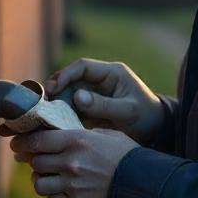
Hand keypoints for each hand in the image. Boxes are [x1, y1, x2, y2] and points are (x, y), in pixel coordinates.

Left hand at [11, 128, 138, 197]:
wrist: (142, 183)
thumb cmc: (126, 154)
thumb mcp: (105, 133)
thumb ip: (81, 133)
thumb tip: (62, 132)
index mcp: (76, 140)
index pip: (37, 140)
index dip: (22, 142)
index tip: (16, 143)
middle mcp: (70, 162)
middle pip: (35, 161)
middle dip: (32, 160)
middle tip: (33, 158)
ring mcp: (71, 183)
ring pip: (39, 183)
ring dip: (41, 178)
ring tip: (48, 175)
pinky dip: (52, 194)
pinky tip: (60, 188)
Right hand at [46, 58, 163, 144]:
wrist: (154, 130)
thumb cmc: (145, 117)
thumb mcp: (127, 111)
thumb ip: (103, 105)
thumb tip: (77, 97)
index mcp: (112, 73)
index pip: (83, 66)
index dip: (66, 75)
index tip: (53, 88)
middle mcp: (100, 79)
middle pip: (71, 78)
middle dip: (55, 89)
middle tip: (42, 103)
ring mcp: (94, 92)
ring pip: (68, 92)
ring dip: (56, 102)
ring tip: (43, 113)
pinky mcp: (90, 106)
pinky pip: (71, 105)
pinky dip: (61, 112)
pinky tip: (52, 121)